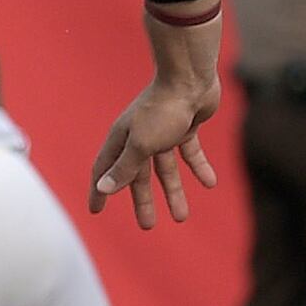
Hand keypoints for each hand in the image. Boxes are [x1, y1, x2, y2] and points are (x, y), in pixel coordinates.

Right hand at [90, 72, 222, 226]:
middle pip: (138, 176)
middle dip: (143, 201)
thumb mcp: (141, 144)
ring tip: (181, 217)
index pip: (105, 171)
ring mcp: (162, 133)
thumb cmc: (161, 110)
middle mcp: (138, 138)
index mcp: (121, 141)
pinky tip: (210, 183)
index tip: (96, 211)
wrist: (189, 80)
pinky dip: (198, 168)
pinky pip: (190, 153)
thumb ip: (124, 167)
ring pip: (166, 169)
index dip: (100, 192)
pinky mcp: (184, 128)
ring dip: (173, 192)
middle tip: (147, 226)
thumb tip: (103, 188)